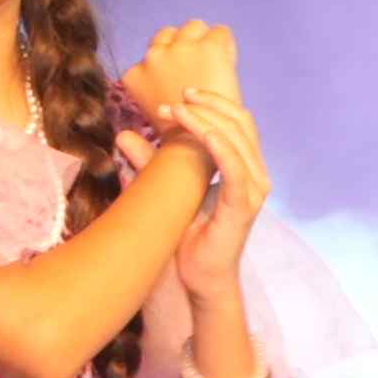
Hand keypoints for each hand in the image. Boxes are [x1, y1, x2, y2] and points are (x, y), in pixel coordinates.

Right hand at [113, 20, 239, 127]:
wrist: (197, 144)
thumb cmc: (176, 136)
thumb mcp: (152, 112)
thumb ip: (155, 92)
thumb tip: (169, 84)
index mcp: (134, 75)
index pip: (152, 53)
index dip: (170, 64)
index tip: (183, 76)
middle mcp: (152, 56)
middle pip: (169, 34)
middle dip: (183, 47)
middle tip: (199, 68)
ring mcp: (180, 49)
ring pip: (194, 27)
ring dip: (203, 41)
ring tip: (214, 63)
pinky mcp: (209, 48)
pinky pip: (220, 33)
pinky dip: (226, 46)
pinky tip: (227, 65)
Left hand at [159, 86, 271, 294]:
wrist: (197, 278)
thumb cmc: (185, 236)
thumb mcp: (167, 190)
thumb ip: (152, 162)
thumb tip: (124, 135)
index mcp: (242, 165)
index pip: (235, 121)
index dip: (209, 104)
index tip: (174, 100)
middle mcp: (254, 173)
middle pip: (240, 122)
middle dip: (206, 105)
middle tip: (173, 101)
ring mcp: (253, 189)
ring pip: (237, 139)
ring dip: (205, 120)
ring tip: (176, 111)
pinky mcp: (244, 206)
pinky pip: (236, 169)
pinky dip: (220, 147)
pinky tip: (202, 134)